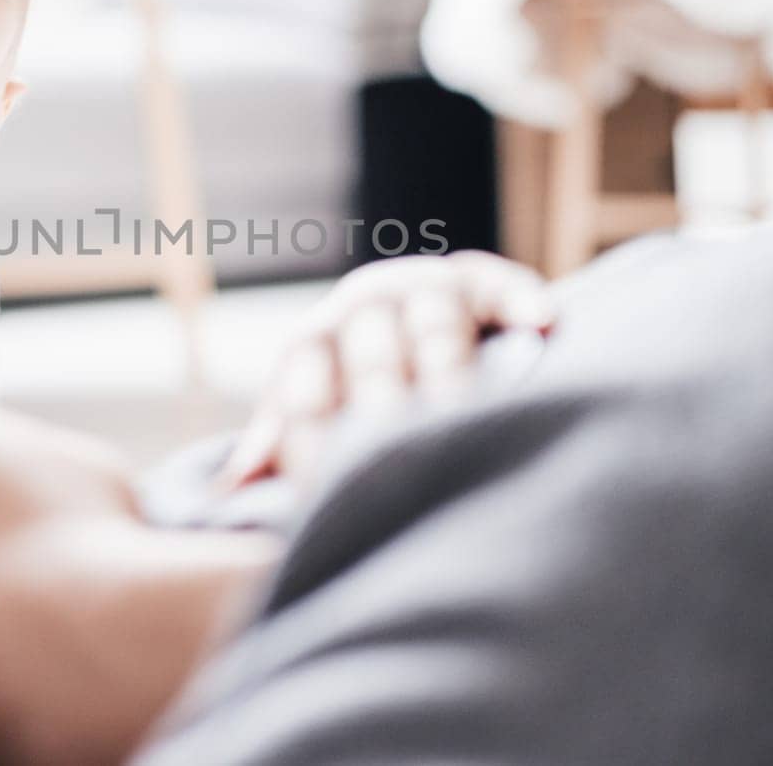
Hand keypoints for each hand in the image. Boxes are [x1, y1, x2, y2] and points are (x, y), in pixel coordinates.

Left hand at [220, 251, 552, 489]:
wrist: (402, 320)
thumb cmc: (351, 394)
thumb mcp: (311, 420)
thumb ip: (280, 449)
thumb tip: (229, 491)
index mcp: (313, 345)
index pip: (307, 385)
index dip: (314, 434)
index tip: (329, 477)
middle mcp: (361, 307)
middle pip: (371, 350)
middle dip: (386, 400)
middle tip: (400, 452)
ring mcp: (421, 287)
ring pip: (432, 316)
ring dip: (446, 357)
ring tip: (460, 407)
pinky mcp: (479, 282)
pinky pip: (501, 286)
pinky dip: (520, 301)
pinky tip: (543, 326)